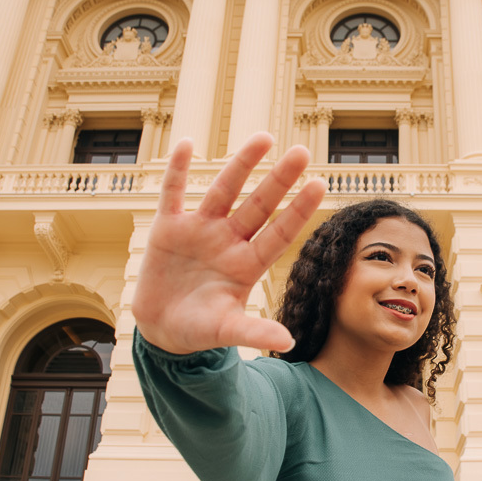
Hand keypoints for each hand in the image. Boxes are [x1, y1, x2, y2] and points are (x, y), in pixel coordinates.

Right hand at [132, 132, 325, 354]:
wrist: (161, 329)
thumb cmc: (199, 330)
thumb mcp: (226, 331)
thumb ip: (254, 332)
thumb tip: (289, 343)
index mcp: (246, 265)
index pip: (278, 233)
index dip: (298, 210)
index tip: (320, 184)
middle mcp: (227, 241)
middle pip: (258, 204)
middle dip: (278, 179)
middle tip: (302, 150)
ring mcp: (199, 231)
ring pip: (224, 190)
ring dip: (242, 164)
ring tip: (264, 137)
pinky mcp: (167, 228)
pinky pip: (172, 193)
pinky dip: (176, 170)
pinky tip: (186, 142)